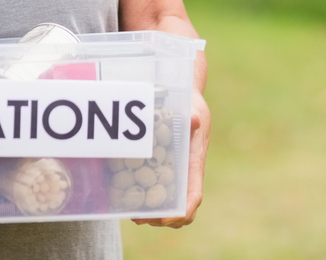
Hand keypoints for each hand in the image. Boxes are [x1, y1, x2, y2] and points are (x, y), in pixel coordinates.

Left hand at [133, 88, 209, 227]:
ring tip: (134, 215)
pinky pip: (160, 194)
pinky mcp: (166, 173)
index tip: (166, 219)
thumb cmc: (193, 109)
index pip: (194, 195)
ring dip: (154, 216)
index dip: (182, 211)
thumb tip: (194, 119)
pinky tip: (130, 201)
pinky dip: (148, 203)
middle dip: (163, 220)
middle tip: (140, 218)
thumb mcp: (194, 111)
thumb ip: (193, 118)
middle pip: (182, 210)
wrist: (191, 107)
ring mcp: (178, 177)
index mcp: (195, 166)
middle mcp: (187, 177)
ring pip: (171, 207)